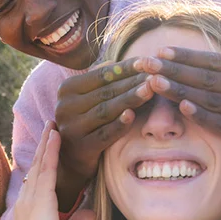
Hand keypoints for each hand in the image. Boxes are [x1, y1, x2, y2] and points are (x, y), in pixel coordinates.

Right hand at [15, 122, 95, 219]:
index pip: (38, 179)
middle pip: (37, 166)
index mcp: (31, 208)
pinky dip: (51, 150)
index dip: (44, 162)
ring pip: (40, 163)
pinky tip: (55, 135)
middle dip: (43, 146)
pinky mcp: (40, 195)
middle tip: (49, 127)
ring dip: (47, 142)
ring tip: (52, 125)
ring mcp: (31, 196)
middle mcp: (28, 199)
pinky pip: (47, 167)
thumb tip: (93, 213)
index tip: (49, 147)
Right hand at [54, 59, 153, 207]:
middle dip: (132, 83)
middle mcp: (65, 107)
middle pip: (105, 92)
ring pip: (106, 110)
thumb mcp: (87, 98)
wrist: (71, 158)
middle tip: (155, 76)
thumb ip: (101, 80)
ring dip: (129, 99)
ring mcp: (72, 128)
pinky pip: (104, 134)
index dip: (125, 68)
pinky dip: (119, 125)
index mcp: (67, 90)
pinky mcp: (81, 147)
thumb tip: (120, 61)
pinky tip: (132, 116)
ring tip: (150, 90)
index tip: (146, 61)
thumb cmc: (86, 121)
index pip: (101, 75)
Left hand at [137, 40, 220, 160]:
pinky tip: (183, 107)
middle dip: (175, 70)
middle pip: (208, 79)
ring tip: (155, 82)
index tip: (161, 51)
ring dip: (181, 90)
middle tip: (147, 64)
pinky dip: (203, 116)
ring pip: (211, 100)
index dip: (187, 56)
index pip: (216, 61)